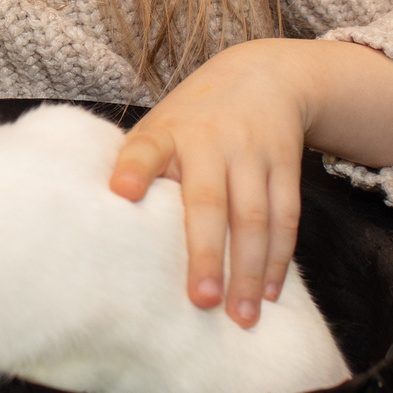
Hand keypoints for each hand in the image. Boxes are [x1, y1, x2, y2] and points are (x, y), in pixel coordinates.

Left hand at [112, 38, 392, 325]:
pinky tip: (270, 293)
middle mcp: (211, 141)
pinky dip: (279, 258)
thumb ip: (140, 172)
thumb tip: (107, 235)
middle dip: (207, 253)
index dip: (134, 169)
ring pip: (255, 217)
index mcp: (168, 133)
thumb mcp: (160, 128)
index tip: (121, 192)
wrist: (263, 75)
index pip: (146, 149)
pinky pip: (285, 217)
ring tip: (241, 317)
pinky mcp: (285, 165)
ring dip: (250, 270)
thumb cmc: (193, 119)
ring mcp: (252, 153)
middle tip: (201, 301)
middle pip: (209, 201)